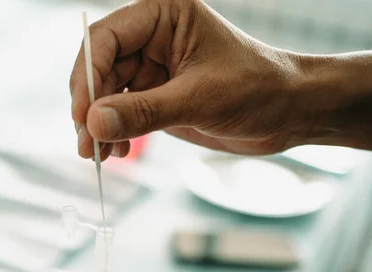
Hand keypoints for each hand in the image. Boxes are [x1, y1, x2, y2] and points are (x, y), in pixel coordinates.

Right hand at [70, 0, 306, 159]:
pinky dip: (115, 132)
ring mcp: (152, 68)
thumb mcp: (200, 100)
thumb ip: (144, 111)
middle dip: (90, 108)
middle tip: (86, 146)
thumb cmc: (258, 89)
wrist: (290, 113)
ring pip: (106, 94)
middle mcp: (152, 38)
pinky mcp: (156, 96)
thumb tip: (93, 124)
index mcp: (163, 16)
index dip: (87, 77)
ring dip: (99, 125)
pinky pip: (121, 112)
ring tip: (99, 155)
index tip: (82, 116)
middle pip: (100, 68)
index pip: (106, 40)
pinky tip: (118, 151)